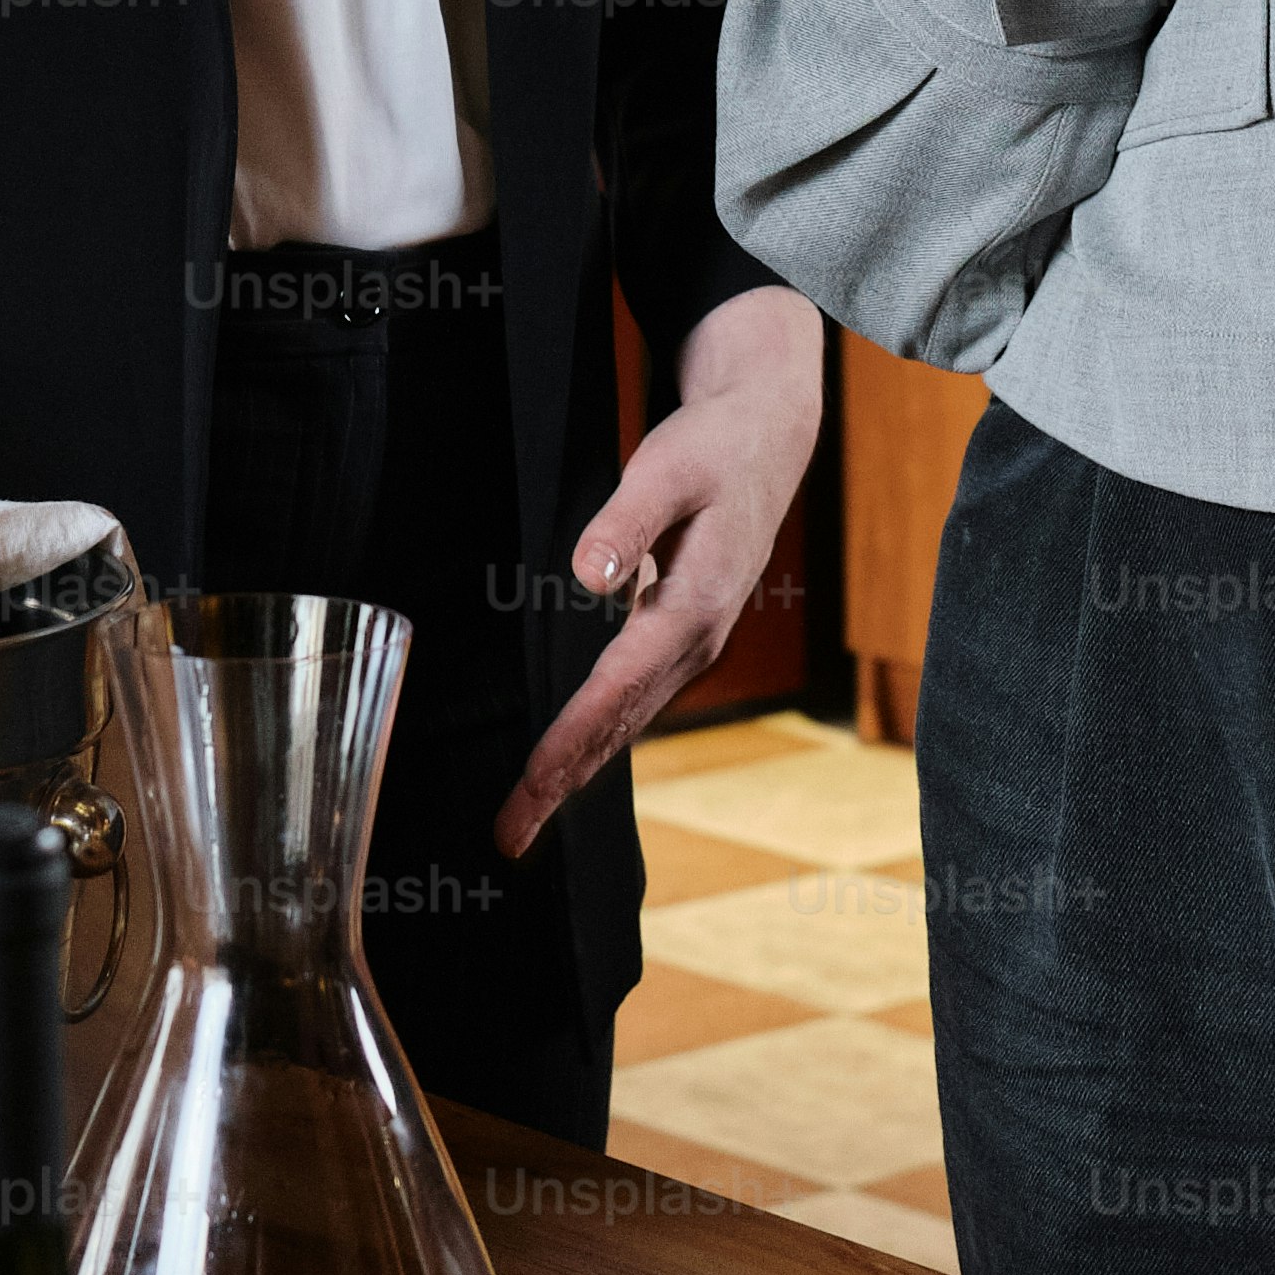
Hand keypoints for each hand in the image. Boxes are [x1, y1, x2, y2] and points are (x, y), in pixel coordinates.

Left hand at [495, 287, 826, 858]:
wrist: (767, 436)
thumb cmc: (713, 447)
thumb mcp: (670, 467)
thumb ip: (629, 520)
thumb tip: (593, 575)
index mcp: (692, 609)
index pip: (613, 693)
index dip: (567, 745)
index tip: (528, 790)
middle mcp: (697, 641)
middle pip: (618, 726)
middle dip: (562, 783)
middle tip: (508, 839)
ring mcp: (695, 643)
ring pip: (628, 721)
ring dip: (576, 770)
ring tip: (525, 819)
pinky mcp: (685, 634)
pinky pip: (634, 700)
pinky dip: (598, 736)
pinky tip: (566, 759)